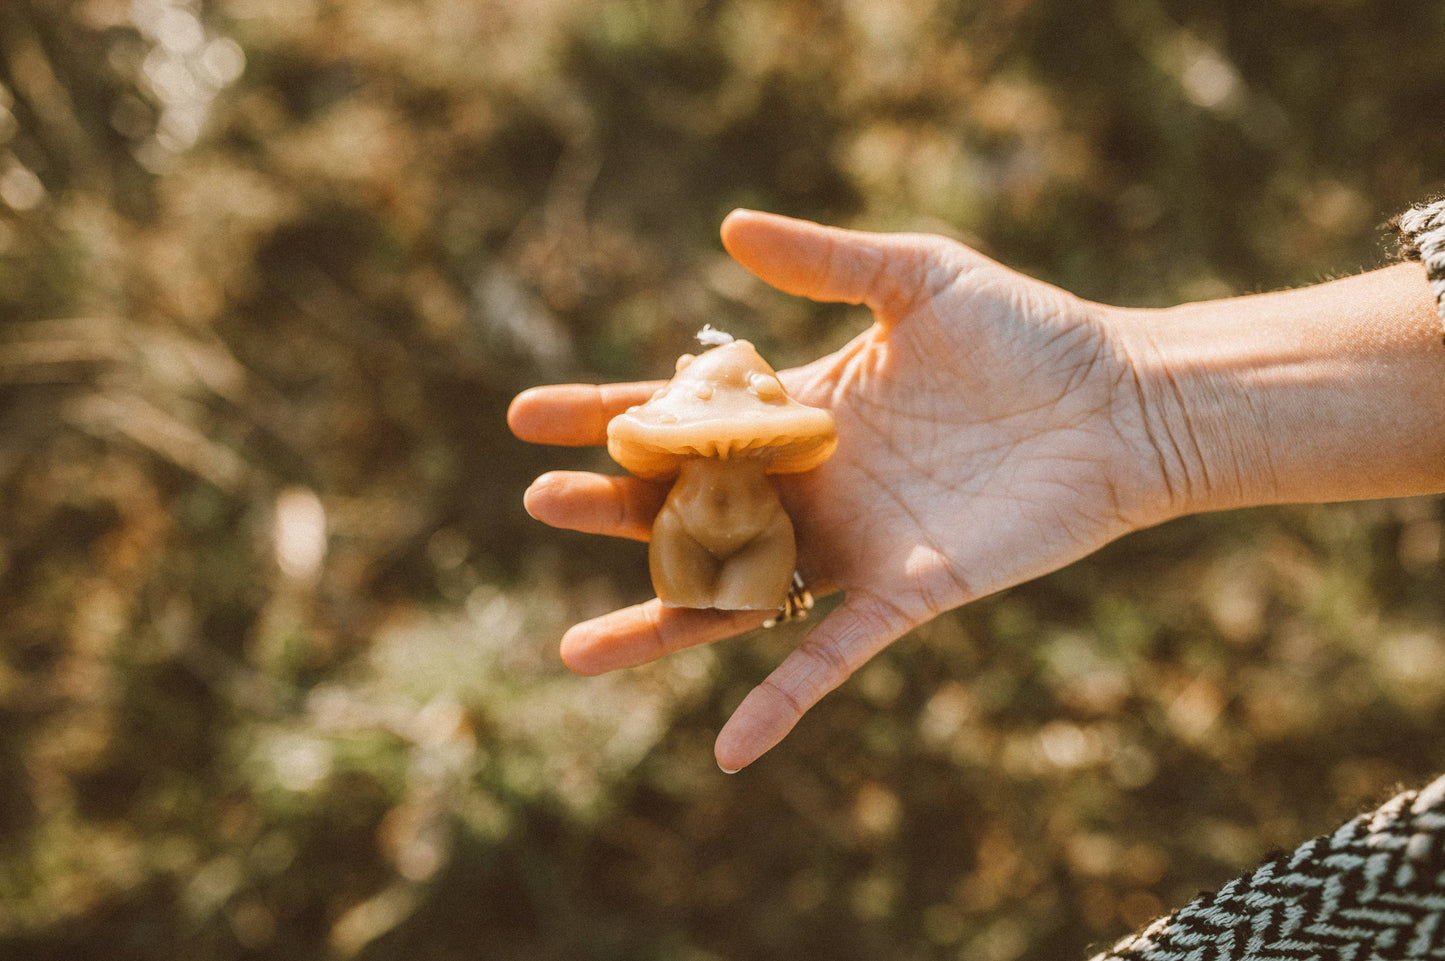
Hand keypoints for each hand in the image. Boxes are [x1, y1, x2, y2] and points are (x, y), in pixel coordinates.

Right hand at [508, 210, 1167, 770]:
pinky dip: (779, 705)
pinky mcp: (902, 596)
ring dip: (655, 627)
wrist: (1119, 403)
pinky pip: (826, 658)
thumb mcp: (914, 277)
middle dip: (611, 508)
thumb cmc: (1027, 332)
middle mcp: (809, 486)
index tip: (527, 418)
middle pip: (686, 510)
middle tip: (539, 502)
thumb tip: (727, 226)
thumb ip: (824, 261)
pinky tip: (728, 752)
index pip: (682, 417)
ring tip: (573, 652)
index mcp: (801, 412)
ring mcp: (849, 547)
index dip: (605, 416)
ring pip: (732, 601)